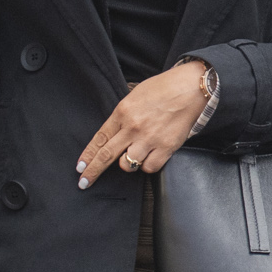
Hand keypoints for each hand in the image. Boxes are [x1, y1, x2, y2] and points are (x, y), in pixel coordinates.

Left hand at [78, 61, 213, 188]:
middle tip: (84, 183)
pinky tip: (151, 156)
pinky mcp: (166, 147)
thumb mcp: (135, 96)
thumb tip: (114, 134)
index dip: (88, 155)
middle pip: (107, 155)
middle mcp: (133, 127)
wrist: (190, 88)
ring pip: (127, 164)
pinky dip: (148, 165)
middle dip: (93, 171)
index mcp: (123, 112)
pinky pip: (149, 167)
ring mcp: (149, 139)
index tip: (81, 167)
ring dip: (127, 164)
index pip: (99, 138)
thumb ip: (123, 116)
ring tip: (135, 154)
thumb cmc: (164, 88)